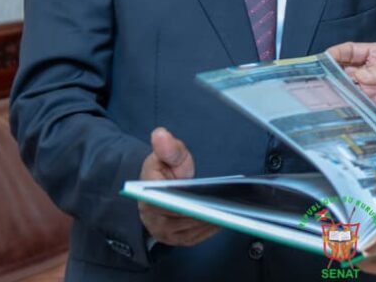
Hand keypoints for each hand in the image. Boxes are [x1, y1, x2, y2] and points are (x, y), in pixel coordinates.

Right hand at [138, 128, 219, 246]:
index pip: (162, 202)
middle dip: (201, 210)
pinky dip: (212, 227)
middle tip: (223, 202)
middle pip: (181, 218)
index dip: (181, 200)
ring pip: (191, 228)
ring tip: (228, 207)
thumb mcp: (166, 154)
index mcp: (147, 195)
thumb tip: (161, 134)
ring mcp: (166, 232)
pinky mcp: (179, 240)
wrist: (160, 190)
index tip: (199, 196)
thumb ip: (167, 147)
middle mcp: (154, 218)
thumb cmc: (164, 172)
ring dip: (209, 219)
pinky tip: (225, 217)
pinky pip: (198, 236)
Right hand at [327, 42, 375, 123]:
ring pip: (355, 94)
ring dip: (355, 96)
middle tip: (334, 85)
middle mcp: (373, 74)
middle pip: (346, 75)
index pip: (349, 52)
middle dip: (339, 80)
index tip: (322, 60)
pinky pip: (367, 110)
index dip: (335, 55)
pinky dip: (367, 109)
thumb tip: (361, 76)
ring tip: (364, 96)